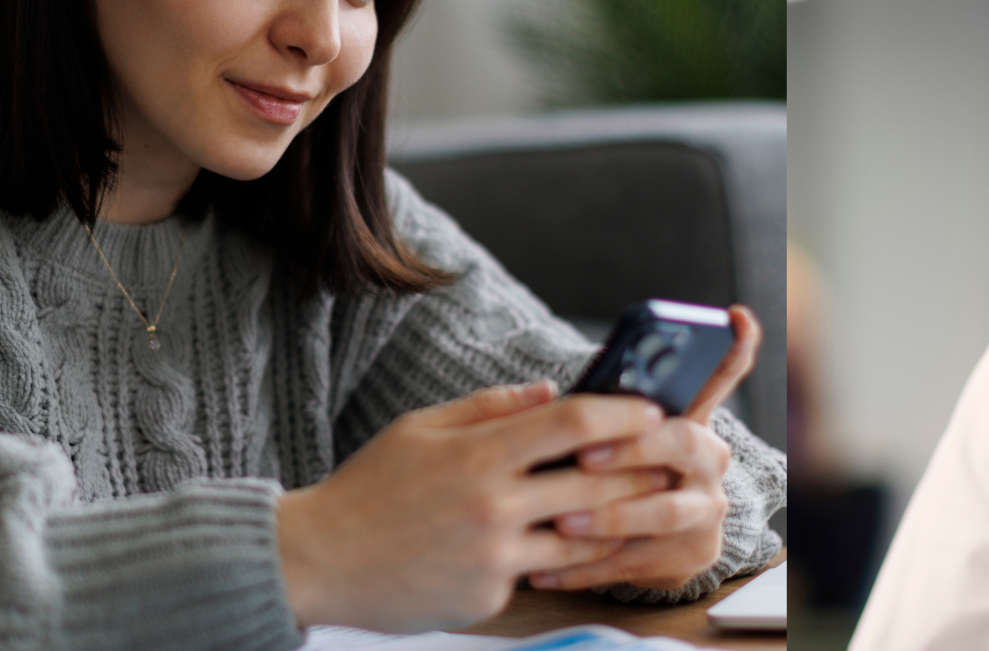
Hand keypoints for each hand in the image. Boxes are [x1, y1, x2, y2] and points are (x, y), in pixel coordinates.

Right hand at [276, 383, 670, 631]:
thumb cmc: (369, 487)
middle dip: (642, 469)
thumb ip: (490, 408)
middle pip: (596, 484)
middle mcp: (493, 506)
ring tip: (645, 505)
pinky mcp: (488, 597)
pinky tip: (578, 545)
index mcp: (478, 455)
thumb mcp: (421, 428)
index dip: (622, 412)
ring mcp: (493, 557)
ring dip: (618, 521)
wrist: (317, 562)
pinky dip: (559, 557)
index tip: (653, 408)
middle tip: (671, 459)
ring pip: (582, 538)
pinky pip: (539, 572)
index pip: (572, 423)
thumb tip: (551, 391)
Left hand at [528, 305, 761, 590]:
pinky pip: (640, 561)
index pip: (722, 372)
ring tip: (562, 520)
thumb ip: (586, 413)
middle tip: (584, 456)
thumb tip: (544, 395)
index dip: (734, 345)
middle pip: (683, 441)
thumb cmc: (603, 472)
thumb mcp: (602, 436)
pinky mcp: (694, 555)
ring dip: (609, 516)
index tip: (735, 317)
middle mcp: (710, 459)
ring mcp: (707, 508)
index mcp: (690, 417)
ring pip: (665, 511)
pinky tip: (547, 568)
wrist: (632, 543)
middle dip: (632, 449)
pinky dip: (588, 567)